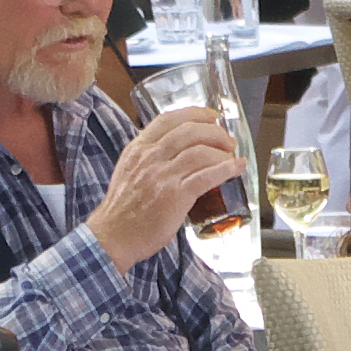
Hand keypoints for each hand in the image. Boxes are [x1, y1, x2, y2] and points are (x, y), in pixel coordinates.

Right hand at [89, 108, 247, 267]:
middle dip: (215, 132)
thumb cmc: (122, 209)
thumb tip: (174, 150)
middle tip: (227, 140)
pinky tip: (236, 168)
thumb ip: (148, 158)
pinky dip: (226, 169)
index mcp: (138, 149)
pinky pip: (207, 176)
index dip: (194, 113)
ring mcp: (163, 176)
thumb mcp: (129, 171)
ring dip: (223, 151)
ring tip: (232, 156)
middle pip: (189, 131)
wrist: (113, 236)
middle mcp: (150, 158)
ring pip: (201, 151)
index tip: (210, 116)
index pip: (168, 119)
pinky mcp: (176, 196)